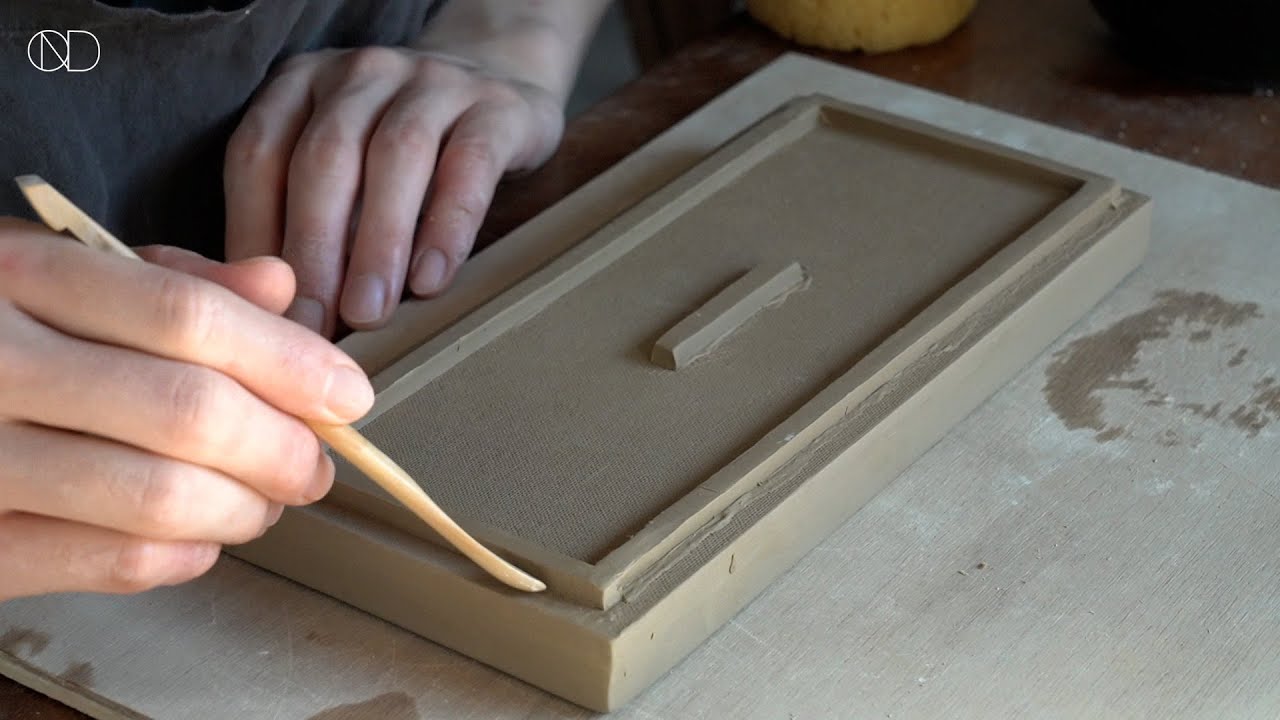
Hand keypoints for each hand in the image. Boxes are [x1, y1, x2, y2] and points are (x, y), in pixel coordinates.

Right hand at [0, 219, 373, 600]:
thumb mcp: (56, 273)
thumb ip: (170, 281)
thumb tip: (279, 287)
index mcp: (18, 274)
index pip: (189, 318)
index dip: (289, 362)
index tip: (348, 395)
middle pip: (187, 411)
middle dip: (282, 447)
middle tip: (314, 465)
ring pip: (156, 497)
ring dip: (242, 509)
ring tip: (264, 502)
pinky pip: (106, 563)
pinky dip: (182, 557)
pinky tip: (201, 538)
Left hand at [223, 47, 564, 334]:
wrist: (504, 89)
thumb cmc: (406, 156)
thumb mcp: (344, 169)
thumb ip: (305, 218)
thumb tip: (273, 317)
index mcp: (303, 84)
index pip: (259, 154)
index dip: (251, 233)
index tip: (258, 311)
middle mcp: (362, 73)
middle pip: (325, 158)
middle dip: (314, 247)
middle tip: (313, 325)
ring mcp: (434, 82)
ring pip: (395, 157)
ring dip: (376, 244)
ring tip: (369, 314)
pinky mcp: (497, 108)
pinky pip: (470, 165)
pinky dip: (447, 226)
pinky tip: (431, 280)